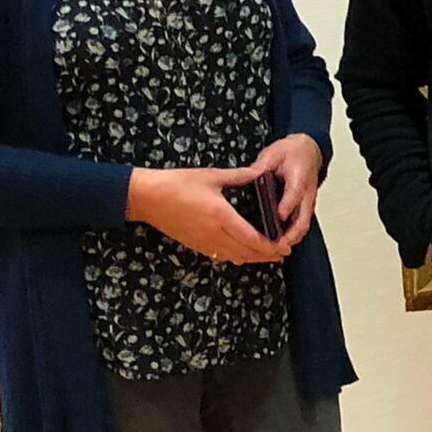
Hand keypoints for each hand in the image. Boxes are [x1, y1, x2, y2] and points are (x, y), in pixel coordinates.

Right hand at [126, 164, 286, 263]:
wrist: (147, 197)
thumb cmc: (177, 183)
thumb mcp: (211, 176)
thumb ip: (238, 176)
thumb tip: (259, 173)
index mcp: (222, 216)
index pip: (252, 238)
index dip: (270, 246)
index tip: (285, 247)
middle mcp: (214, 234)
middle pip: (246, 252)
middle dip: (267, 255)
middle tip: (283, 253)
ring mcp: (203, 242)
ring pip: (234, 256)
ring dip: (253, 258)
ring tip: (268, 256)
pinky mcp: (195, 245)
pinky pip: (220, 256)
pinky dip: (236, 256)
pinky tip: (243, 254)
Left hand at [254, 133, 323, 249]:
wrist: (308, 151)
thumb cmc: (291, 153)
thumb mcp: (273, 154)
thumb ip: (261, 167)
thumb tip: (248, 177)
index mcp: (298, 178)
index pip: (293, 195)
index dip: (285, 207)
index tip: (277, 218)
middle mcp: (305, 194)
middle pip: (302, 219)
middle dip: (290, 235)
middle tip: (277, 245)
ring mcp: (307, 203)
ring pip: (303, 226)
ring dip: (292, 239)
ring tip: (276, 250)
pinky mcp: (305, 208)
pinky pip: (301, 225)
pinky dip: (292, 236)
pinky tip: (279, 243)